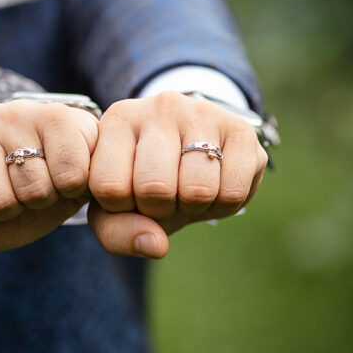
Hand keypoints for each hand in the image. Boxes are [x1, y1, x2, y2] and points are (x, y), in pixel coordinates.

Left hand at [0, 99, 98, 265]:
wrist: (63, 160)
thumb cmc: (12, 193)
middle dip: (14, 209)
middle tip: (22, 187)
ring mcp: (16, 111)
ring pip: (33, 190)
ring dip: (47, 197)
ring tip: (46, 175)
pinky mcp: (59, 115)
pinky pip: (69, 177)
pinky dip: (75, 186)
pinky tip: (68, 166)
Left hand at [86, 91, 267, 256]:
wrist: (193, 151)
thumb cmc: (144, 181)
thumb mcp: (116, 209)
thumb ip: (117, 233)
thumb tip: (155, 245)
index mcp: (118, 120)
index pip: (110, 187)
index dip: (123, 209)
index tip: (130, 196)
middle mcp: (158, 106)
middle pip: (155, 188)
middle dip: (161, 210)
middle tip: (165, 196)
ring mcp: (202, 112)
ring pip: (197, 190)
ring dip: (194, 208)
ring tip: (188, 190)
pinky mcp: (242, 129)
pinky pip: (232, 193)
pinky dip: (223, 205)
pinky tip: (215, 184)